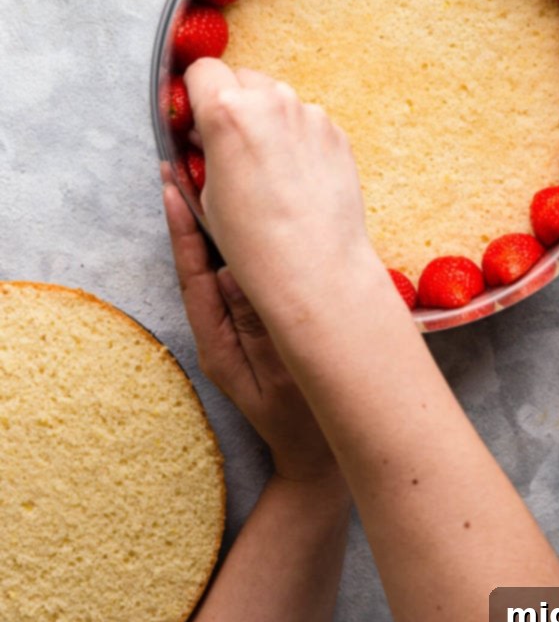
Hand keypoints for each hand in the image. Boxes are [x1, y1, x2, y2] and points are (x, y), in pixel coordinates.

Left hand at [163, 177, 343, 484]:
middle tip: (185, 163)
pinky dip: (248, 243)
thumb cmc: (306, 421)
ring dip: (220, 221)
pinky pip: (249, 276)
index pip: (194, 274)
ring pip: (225, 264)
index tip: (172, 186)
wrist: (323, 458)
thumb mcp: (281, 373)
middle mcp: (222, 328)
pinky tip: (256, 217)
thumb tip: (232, 272)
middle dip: (193, 213)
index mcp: (218, 340)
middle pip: (202, 261)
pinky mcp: (261, 323)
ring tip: (213, 175)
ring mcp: (240, 326)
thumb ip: (256, 325)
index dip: (183, 229)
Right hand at [183, 59, 385, 320]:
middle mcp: (271, 102)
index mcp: (227, 112)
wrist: (317, 267)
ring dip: (265, 120)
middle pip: (241, 79)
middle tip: (228, 144)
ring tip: (264, 168)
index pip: (201, 70)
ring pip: (276, 99)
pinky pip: (305, 121)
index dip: (195, 94)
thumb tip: (201, 134)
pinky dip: (296, 138)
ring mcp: (308, 114)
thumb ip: (203, 150)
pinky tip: (294, 177)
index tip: (195, 116)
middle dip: (231, 104)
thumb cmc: (256, 242)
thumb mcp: (207, 194)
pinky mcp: (334, 132)